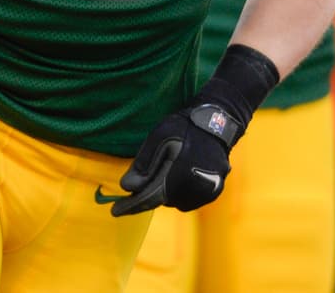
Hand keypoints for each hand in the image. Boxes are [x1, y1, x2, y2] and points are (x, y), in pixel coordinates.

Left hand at [110, 44, 279, 216]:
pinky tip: (180, 176)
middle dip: (149, 194)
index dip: (130, 205)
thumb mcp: (159, 138)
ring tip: (166, 171)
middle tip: (141, 182)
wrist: (219, 123)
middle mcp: (194, 190)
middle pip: (162, 201)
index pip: (148, 198)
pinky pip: (190, 199)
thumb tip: (126, 186)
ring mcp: (207, 193)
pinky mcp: (215, 192)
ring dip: (166, 192)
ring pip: (176, 201)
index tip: (115, 211)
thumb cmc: (186, 127)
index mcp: (179, 177)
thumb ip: (143, 164)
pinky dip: (181, 192)